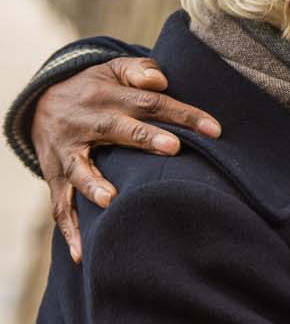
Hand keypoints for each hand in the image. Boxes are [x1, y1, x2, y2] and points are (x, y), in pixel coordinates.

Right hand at [32, 57, 221, 262]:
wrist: (40, 103)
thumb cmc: (95, 89)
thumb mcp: (112, 70)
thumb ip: (138, 72)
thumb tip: (159, 80)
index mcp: (106, 95)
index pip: (149, 103)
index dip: (182, 114)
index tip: (214, 129)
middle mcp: (85, 121)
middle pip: (116, 127)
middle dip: (143, 137)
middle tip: (173, 147)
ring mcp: (67, 151)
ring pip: (78, 168)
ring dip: (93, 184)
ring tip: (111, 200)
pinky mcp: (54, 176)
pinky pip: (59, 204)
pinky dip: (69, 229)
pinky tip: (81, 253)